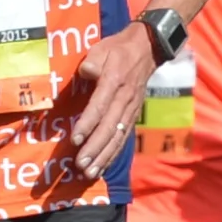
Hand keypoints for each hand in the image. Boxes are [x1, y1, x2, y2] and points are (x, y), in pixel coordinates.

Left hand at [69, 23, 158, 170]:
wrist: (147, 50)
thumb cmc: (118, 49)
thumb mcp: (103, 48)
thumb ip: (94, 60)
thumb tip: (87, 71)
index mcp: (114, 82)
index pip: (99, 107)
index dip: (87, 125)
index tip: (74, 140)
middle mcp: (124, 100)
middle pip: (109, 128)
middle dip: (94, 149)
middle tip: (80, 165)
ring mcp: (131, 109)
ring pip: (118, 137)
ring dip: (104, 156)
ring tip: (90, 173)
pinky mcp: (133, 115)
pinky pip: (124, 137)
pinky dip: (114, 152)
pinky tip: (103, 165)